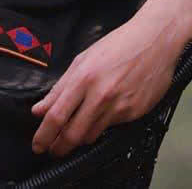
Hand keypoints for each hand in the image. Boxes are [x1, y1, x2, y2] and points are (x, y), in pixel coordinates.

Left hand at [29, 14, 182, 157]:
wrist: (154, 40)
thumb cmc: (118, 45)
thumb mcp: (83, 60)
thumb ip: (60, 88)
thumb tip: (40, 109)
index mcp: (83, 77)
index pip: (56, 115)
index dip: (44, 135)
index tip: (37, 144)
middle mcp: (100, 95)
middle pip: (73, 134)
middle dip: (59, 147)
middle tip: (51, 151)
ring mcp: (119, 106)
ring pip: (91, 135)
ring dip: (79, 140)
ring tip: (72, 136)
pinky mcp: (134, 113)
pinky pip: (111, 128)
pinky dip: (101, 126)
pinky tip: (100, 117)